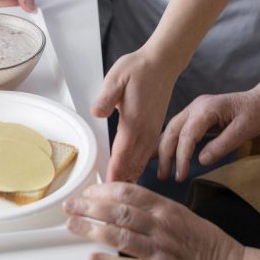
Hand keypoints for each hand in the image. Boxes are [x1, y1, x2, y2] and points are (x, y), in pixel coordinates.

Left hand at [64, 182, 244, 259]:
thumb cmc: (200, 238)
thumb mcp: (178, 213)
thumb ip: (150, 207)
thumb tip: (119, 200)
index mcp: (165, 207)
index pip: (129, 191)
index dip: (104, 190)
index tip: (87, 191)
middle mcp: (161, 225)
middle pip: (119, 211)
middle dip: (90, 207)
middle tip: (70, 205)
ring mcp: (160, 249)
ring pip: (120, 234)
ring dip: (92, 229)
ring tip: (73, 225)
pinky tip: (92, 256)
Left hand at [92, 47, 178, 182]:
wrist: (161, 63)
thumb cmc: (138, 68)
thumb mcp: (116, 78)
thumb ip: (106, 97)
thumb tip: (97, 112)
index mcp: (134, 120)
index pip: (122, 153)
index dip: (114, 171)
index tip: (107, 187)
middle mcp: (145, 128)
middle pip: (133, 161)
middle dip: (122, 178)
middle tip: (111, 196)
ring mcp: (153, 128)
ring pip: (142, 158)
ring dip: (132, 173)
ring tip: (123, 189)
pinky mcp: (156, 125)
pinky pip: (149, 150)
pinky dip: (141, 163)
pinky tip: (136, 168)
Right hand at [157, 91, 259, 182]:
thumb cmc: (256, 114)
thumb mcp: (244, 131)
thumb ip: (222, 145)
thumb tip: (201, 161)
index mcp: (207, 108)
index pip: (187, 134)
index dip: (182, 157)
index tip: (180, 176)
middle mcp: (196, 106)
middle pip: (172, 130)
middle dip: (165, 154)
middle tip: (163, 176)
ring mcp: (194, 108)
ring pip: (171, 128)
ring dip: (164, 149)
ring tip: (161, 171)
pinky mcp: (195, 114)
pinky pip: (177, 128)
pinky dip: (169, 142)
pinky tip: (162, 154)